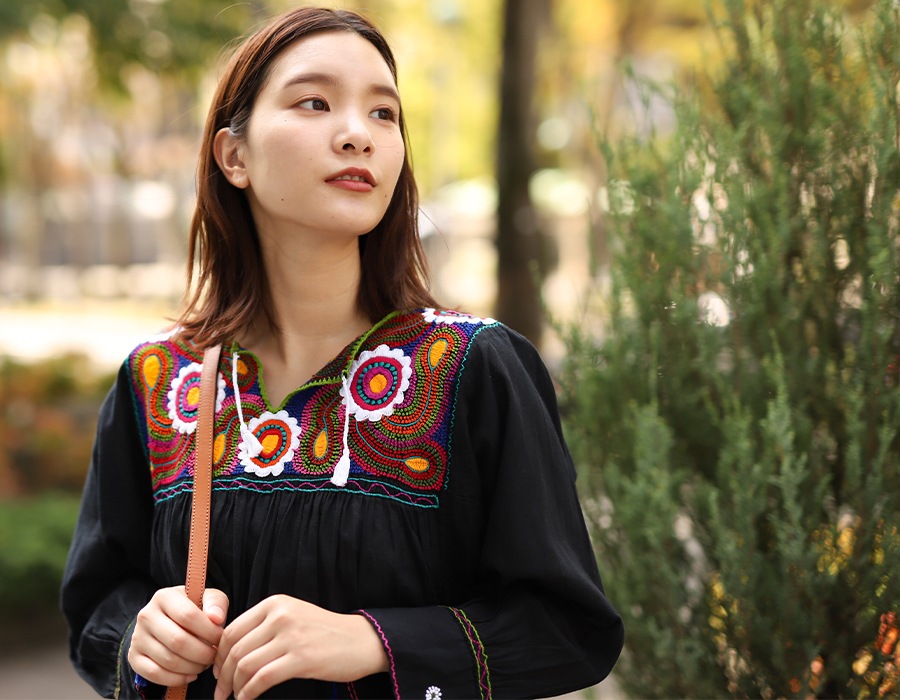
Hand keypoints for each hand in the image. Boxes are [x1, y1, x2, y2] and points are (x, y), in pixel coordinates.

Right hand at [128, 586, 228, 686]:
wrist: (168, 620)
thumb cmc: (193, 608)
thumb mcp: (207, 598)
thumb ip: (216, 603)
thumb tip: (216, 619)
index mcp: (165, 597)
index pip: (188, 616)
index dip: (209, 631)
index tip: (220, 638)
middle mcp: (147, 615)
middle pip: (178, 641)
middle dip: (202, 653)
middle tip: (213, 656)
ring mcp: (138, 637)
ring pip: (167, 660)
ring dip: (192, 667)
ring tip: (204, 664)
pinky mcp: (134, 656)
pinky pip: (154, 674)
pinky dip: (176, 679)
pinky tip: (191, 675)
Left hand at [212, 595, 387, 699]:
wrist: (361, 640)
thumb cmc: (325, 632)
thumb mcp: (293, 617)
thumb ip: (265, 626)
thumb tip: (230, 651)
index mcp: (275, 603)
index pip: (232, 630)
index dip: (219, 655)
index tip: (217, 672)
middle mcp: (280, 616)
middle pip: (235, 649)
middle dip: (222, 675)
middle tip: (221, 691)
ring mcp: (291, 636)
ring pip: (245, 664)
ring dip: (233, 686)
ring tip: (233, 697)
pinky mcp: (301, 658)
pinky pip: (262, 679)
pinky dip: (248, 693)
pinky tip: (247, 699)